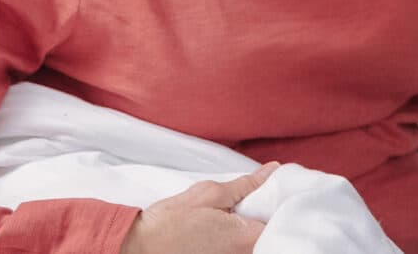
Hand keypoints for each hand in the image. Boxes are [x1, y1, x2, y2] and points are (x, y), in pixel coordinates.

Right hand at [120, 162, 277, 253]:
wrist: (138, 247)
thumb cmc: (170, 222)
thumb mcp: (210, 193)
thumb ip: (246, 185)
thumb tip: (272, 171)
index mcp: (245, 238)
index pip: (278, 220)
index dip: (279, 203)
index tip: (276, 190)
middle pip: (267, 233)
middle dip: (263, 215)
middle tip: (252, 200)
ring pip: (252, 243)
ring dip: (249, 226)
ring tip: (234, 214)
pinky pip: (237, 250)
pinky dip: (236, 238)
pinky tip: (223, 228)